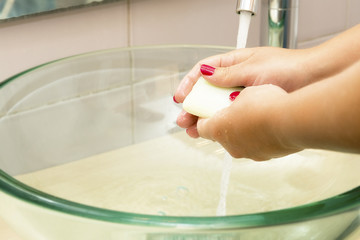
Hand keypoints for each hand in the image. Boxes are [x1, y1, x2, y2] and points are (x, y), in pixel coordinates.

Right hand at [175, 47, 311, 138]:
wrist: (314, 81)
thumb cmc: (288, 67)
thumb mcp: (253, 68)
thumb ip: (228, 74)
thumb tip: (206, 76)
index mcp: (234, 63)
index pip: (204, 72)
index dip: (189, 84)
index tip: (180, 98)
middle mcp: (237, 79)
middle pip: (208, 93)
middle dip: (193, 107)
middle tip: (184, 121)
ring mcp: (244, 94)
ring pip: (218, 107)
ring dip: (205, 118)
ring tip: (194, 130)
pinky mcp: (254, 108)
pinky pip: (233, 116)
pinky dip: (222, 123)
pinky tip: (216, 130)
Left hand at [196, 84, 301, 160]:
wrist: (293, 122)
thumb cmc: (266, 105)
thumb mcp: (244, 91)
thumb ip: (232, 96)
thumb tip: (232, 98)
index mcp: (218, 129)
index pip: (201, 128)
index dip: (202, 119)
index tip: (207, 111)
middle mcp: (229, 146)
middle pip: (220, 135)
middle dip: (224, 124)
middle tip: (233, 110)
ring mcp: (248, 153)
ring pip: (238, 141)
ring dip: (241, 131)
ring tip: (254, 115)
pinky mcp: (264, 157)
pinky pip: (256, 145)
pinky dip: (258, 137)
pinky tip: (268, 124)